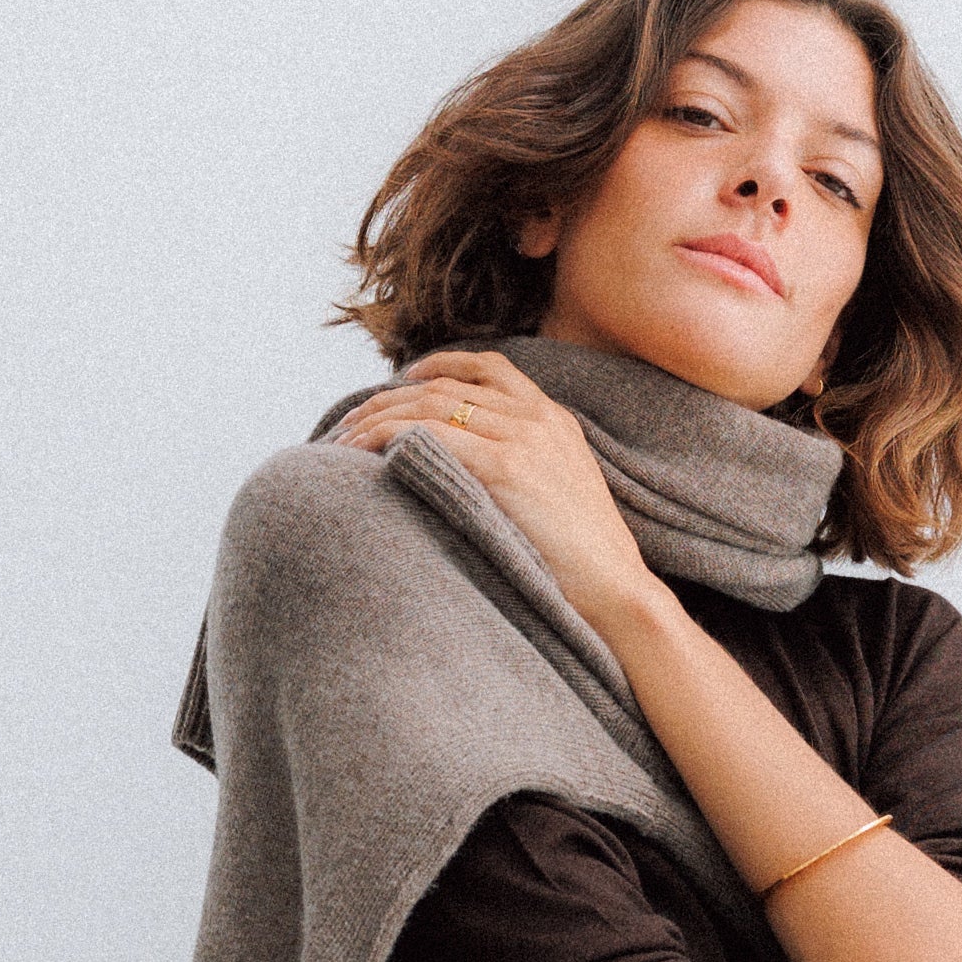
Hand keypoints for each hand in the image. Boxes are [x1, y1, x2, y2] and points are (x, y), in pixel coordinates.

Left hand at [330, 349, 657, 642]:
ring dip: (378, 418)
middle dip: (389, 399)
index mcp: (556, 422)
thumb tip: (472, 483)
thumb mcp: (561, 504)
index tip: (402, 381)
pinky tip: (360, 453)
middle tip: (349, 422)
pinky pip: (430, 435)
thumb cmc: (586, 571)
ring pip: (431, 405)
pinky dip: (386, 438)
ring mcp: (524, 438)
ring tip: (342, 441)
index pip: (490, 369)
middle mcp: (539, 419)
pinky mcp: (508, 466)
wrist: (620, 595)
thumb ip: (527, 476)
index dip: (439, 366)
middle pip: (447, 385)